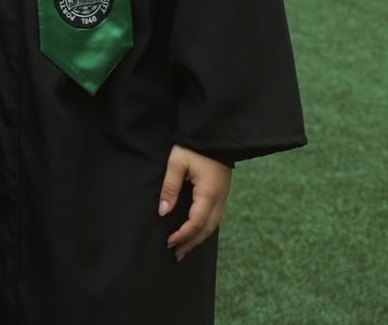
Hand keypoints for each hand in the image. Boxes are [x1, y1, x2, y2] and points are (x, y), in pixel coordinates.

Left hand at [159, 145, 230, 261]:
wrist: (215, 134)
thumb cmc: (194, 146)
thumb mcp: (177, 162)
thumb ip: (170, 187)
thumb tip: (163, 211)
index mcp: (208, 193)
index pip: (196, 222)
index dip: (183, 235)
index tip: (169, 241)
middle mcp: (219, 199)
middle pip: (207, 229)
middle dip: (191, 243)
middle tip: (176, 254)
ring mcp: (223, 197)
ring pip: (213, 225)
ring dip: (199, 238)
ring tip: (184, 248)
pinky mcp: (222, 194)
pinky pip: (215, 217)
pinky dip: (205, 228)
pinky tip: (196, 232)